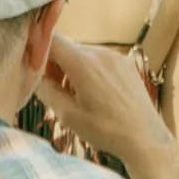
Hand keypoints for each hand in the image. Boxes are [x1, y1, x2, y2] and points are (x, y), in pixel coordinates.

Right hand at [41, 35, 178, 178]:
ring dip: (73, 69)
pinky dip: (90, 71)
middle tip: (55, 90)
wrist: (145, 138)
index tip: (34, 67)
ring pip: (84, 54)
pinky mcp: (126, 64)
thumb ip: (47, 91)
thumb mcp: (68, 115)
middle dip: (56, 65)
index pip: (53, 39)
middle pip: (68, 48)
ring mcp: (116, 56)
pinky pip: (100, 60)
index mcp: (83, 63)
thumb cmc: (106, 130)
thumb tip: (35, 77)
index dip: (39, 50)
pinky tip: (95, 95)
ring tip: (77, 96)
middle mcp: (100, 53)